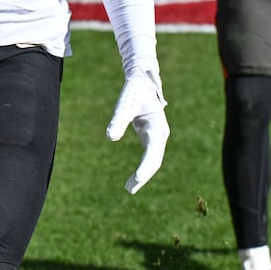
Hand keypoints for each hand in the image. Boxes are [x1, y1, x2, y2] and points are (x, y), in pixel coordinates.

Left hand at [106, 67, 168, 193]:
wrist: (142, 79)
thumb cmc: (134, 90)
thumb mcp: (125, 103)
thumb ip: (118, 119)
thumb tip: (110, 137)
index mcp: (157, 127)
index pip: (152, 152)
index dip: (145, 166)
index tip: (137, 178)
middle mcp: (160, 133)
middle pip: (155, 160)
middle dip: (143, 176)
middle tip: (129, 189)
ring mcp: (157, 136)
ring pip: (153, 161)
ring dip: (143, 175)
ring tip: (129, 188)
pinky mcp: (151, 136)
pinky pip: (149, 156)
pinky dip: (142, 168)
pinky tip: (134, 179)